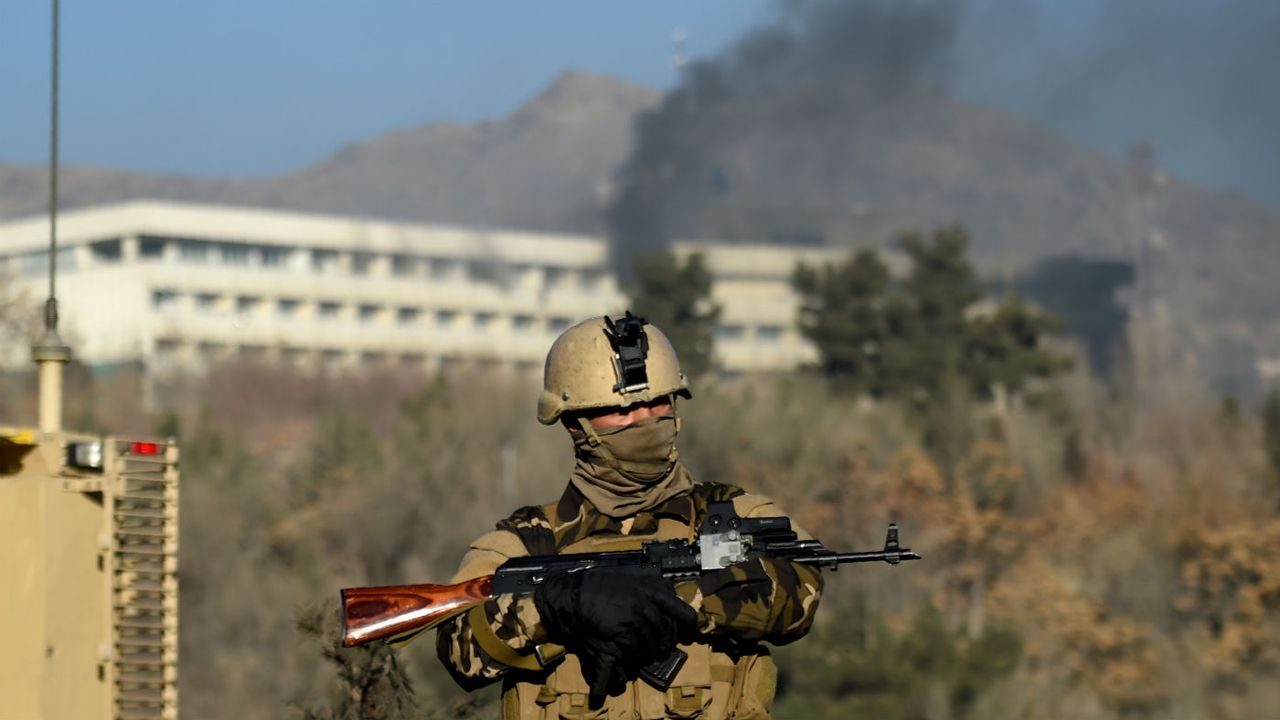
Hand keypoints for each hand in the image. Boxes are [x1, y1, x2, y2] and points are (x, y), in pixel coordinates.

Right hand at [533, 568, 696, 696]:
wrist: (578, 594)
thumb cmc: (603, 585)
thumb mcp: (632, 579)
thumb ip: (650, 586)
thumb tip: (668, 592)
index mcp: (652, 590)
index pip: (680, 609)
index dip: (688, 623)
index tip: (690, 630)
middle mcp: (647, 605)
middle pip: (665, 633)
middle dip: (665, 645)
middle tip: (662, 650)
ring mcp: (635, 619)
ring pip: (650, 645)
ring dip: (648, 654)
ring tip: (644, 656)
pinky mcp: (622, 633)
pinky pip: (635, 651)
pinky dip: (634, 658)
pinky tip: (631, 658)